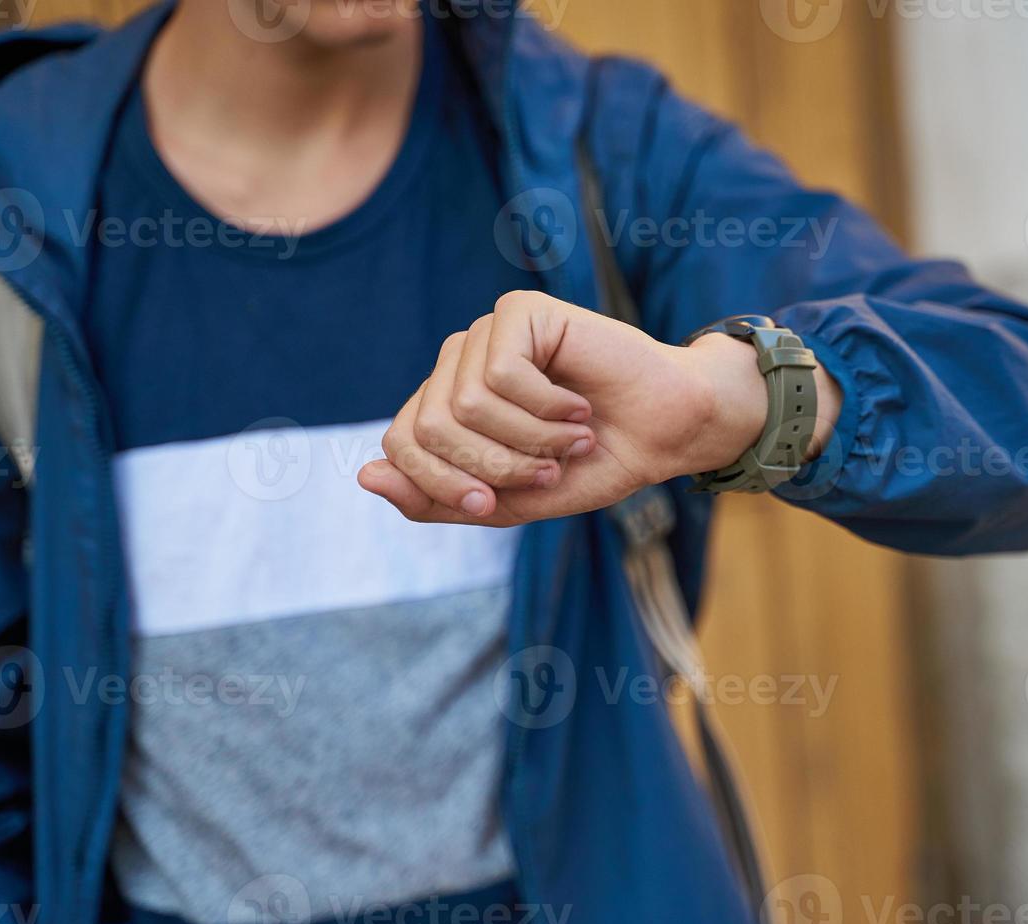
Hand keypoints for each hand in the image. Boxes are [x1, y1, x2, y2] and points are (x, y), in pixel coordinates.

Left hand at [357, 291, 835, 525]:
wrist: (664, 434)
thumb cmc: (589, 465)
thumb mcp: (506, 502)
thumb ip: (436, 498)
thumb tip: (363, 475)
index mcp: (445, 406)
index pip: (400, 446)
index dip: (443, 486)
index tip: (492, 506)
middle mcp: (456, 365)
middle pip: (428, 429)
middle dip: (491, 468)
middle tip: (546, 473)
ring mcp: (484, 335)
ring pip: (464, 405)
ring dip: (526, 441)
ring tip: (570, 440)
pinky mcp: (518, 313)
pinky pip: (501, 374)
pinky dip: (544, 408)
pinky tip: (578, 406)